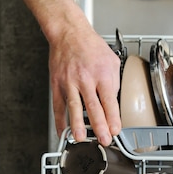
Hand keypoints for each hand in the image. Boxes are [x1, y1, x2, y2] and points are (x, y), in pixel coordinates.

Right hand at [48, 9, 121, 145]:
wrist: (69, 33)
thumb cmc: (91, 46)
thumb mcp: (112, 60)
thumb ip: (114, 82)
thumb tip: (114, 102)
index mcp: (102, 74)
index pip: (110, 100)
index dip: (113, 117)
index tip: (116, 130)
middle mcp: (85, 79)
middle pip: (93, 106)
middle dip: (99, 126)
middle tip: (104, 140)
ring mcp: (69, 82)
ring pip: (74, 107)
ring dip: (77, 125)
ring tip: (81, 139)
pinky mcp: (57, 84)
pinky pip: (58, 105)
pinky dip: (60, 120)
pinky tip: (63, 131)